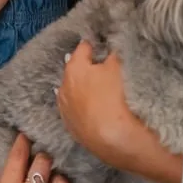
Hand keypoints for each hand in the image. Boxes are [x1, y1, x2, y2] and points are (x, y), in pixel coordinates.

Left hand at [57, 41, 182, 182]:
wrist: (115, 139)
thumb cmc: (116, 96)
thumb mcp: (118, 67)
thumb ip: (113, 53)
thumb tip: (110, 47)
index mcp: (74, 68)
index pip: (83, 48)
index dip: (94, 44)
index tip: (101, 43)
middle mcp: (63, 87)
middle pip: (74, 70)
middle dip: (85, 67)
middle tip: (99, 64)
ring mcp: (66, 110)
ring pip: (72, 92)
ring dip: (81, 88)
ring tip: (94, 86)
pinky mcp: (72, 128)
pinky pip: (75, 110)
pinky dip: (82, 106)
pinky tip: (90, 107)